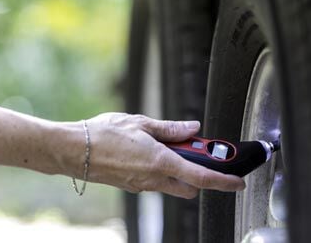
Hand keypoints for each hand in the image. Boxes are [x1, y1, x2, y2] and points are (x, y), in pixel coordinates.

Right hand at [84, 113, 245, 198]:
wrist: (73, 150)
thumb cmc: (103, 134)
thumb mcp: (141, 123)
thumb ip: (171, 129)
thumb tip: (193, 128)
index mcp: (161, 162)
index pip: (202, 177)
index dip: (224, 181)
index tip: (237, 182)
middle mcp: (154, 179)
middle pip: (190, 186)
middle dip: (199, 175)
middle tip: (193, 153)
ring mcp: (142, 185)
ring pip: (172, 184)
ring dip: (178, 171)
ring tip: (165, 147)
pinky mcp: (132, 186)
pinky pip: (155, 182)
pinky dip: (160, 171)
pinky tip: (147, 153)